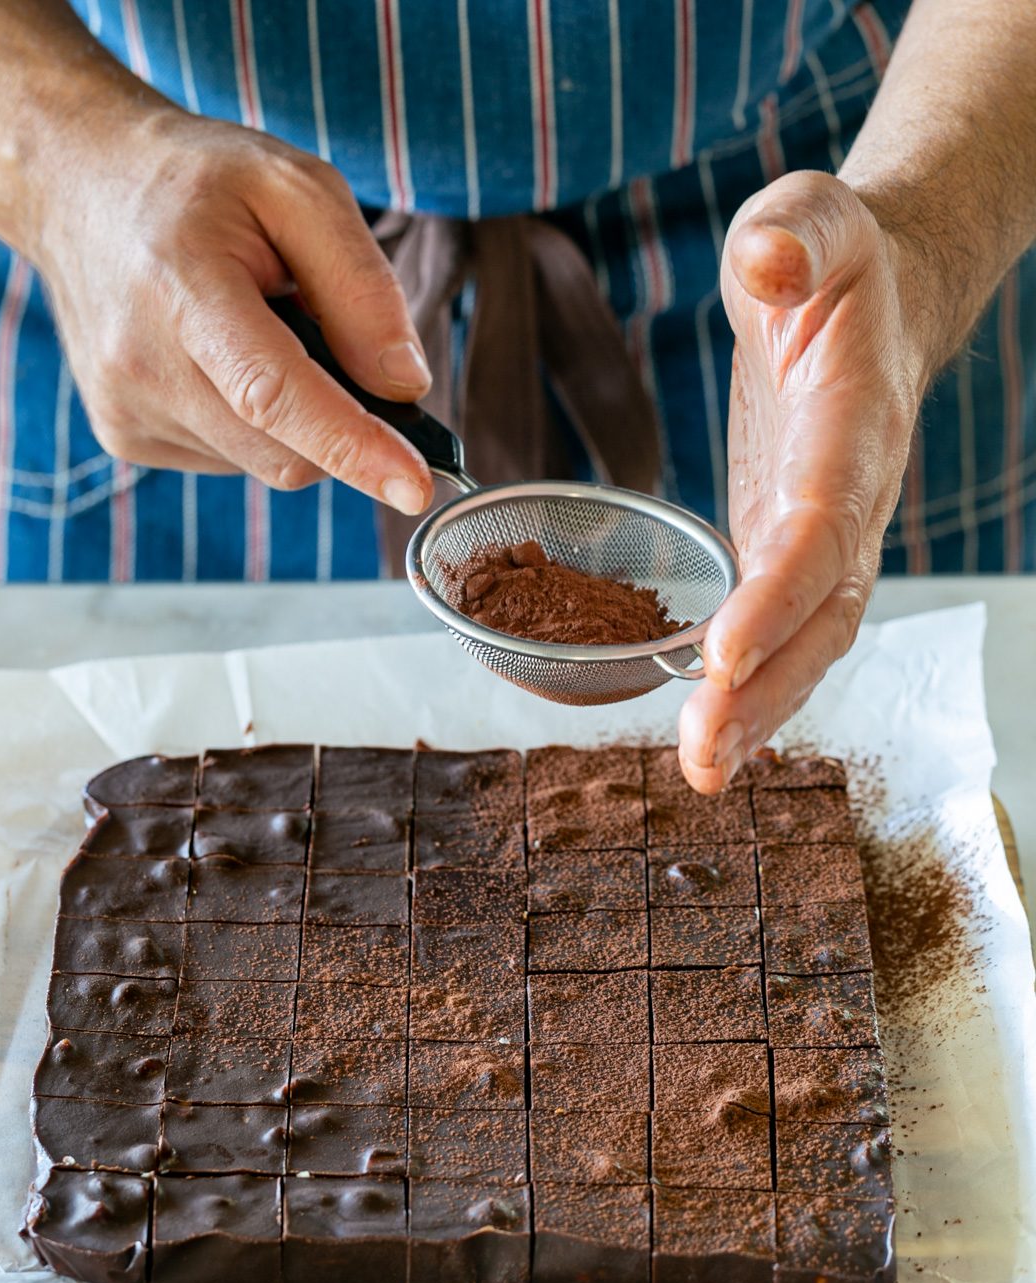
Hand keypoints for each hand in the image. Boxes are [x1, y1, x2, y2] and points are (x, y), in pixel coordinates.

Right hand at [23, 106, 432, 509]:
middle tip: (324, 336)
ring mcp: (126, 410)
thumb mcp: (299, 190)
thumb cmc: (197, 183)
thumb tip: (405, 388)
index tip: (414, 488)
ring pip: (263, 463)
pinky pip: (229, 459)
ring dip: (291, 418)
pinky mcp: (124, 437)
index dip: (352, 447)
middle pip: (285, 450)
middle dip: (337, 420)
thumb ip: (362, 288)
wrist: (78, 186)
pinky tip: (221, 359)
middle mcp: (141, 364)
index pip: (275, 395)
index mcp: (181, 288)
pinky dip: (253, 423)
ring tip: (255, 331)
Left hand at [677, 171, 929, 791]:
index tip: (722, 656)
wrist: (873, 297)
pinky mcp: (788, 546)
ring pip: (807, 639)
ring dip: (758, 709)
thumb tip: (768, 262)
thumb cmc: (833, 260)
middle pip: (822, 613)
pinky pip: (779, 629)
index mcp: (853, 427)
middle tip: (704, 756)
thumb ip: (794, 236)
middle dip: (769, 688)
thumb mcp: (810, 219)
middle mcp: (847, 497)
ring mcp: (823, 532)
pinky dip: (748, 685)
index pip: (819, 525)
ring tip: (701, 770)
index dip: (777, 594)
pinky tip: (710, 735)